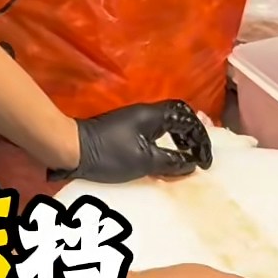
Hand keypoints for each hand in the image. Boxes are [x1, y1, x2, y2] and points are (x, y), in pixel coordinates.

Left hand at [55, 102, 212, 183]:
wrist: (73, 148)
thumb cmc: (109, 153)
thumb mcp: (145, 161)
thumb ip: (171, 162)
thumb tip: (191, 165)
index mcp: (153, 115)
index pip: (187, 118)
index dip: (201, 138)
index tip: (204, 161)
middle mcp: (146, 113)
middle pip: (178, 117)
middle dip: (193, 136)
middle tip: (198, 157)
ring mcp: (134, 120)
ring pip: (166, 125)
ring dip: (180, 140)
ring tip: (186, 157)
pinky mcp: (125, 130)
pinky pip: (155, 132)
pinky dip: (166, 144)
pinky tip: (165, 158)